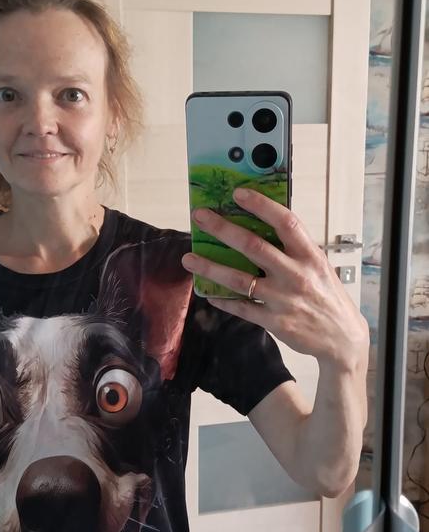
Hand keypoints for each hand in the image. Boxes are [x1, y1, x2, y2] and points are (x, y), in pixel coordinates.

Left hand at [181, 186, 368, 368]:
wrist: (342, 338)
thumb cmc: (327, 295)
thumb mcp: (319, 266)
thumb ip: (294, 250)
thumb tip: (261, 226)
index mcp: (310, 255)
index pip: (286, 222)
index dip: (261, 205)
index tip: (238, 193)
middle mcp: (296, 274)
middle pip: (253, 247)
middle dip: (222, 229)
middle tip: (199, 218)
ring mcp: (283, 299)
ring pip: (239, 279)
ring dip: (210, 268)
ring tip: (189, 259)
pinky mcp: (274, 321)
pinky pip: (242, 308)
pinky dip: (223, 300)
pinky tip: (208, 293)